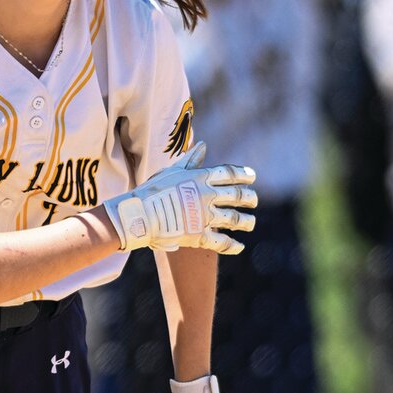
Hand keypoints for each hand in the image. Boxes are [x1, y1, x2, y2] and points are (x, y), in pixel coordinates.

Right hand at [103, 143, 255, 253]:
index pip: (229, 173)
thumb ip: (191, 160)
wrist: (138, 215)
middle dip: (248, 198)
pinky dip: (232, 245)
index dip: (243, 174)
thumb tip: (204, 145)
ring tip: (250, 223)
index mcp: (200, 178)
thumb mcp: (172, 171)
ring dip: (245, 222)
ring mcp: (204, 216)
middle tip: (254, 201)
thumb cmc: (152, 190)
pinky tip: (240, 247)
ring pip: (233, 219)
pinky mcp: (199, 235)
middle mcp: (206, 196)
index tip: (252, 177)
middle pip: (236, 195)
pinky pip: (221, 242)